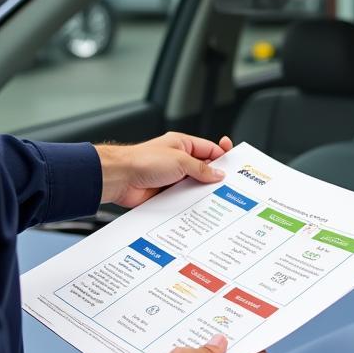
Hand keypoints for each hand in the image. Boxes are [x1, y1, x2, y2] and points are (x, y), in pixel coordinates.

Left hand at [98, 133, 232, 206]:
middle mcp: (177, 160)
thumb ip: (201, 168)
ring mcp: (171, 177)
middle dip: (214, 176)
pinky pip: (182, 198)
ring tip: (214, 197)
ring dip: (200, 191)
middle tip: (229, 184)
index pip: (209, 149)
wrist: (119, 178)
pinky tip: (196, 207)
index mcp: (182, 145)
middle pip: (203, 169)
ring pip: (194, 185)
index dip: (222, 156)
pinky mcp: (165, 193)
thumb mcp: (180, 161)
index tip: (234, 162)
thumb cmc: (143, 161)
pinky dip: (189, 202)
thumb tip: (217, 173)